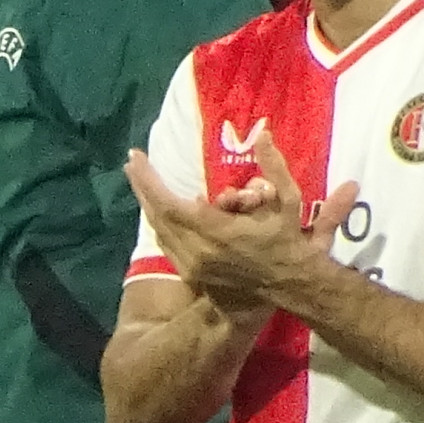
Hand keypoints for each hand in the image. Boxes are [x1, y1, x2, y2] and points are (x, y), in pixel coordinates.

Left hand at [123, 138, 358, 324]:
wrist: (289, 288)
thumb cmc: (290, 242)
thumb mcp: (291, 201)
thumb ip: (274, 167)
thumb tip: (262, 134)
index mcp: (218, 232)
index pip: (171, 205)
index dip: (149, 181)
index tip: (137, 157)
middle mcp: (199, 251)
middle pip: (157, 216)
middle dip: (142, 187)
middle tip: (132, 162)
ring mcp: (193, 266)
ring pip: (159, 231)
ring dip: (147, 204)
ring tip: (139, 179)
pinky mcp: (192, 274)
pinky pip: (167, 244)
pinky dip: (159, 223)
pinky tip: (155, 207)